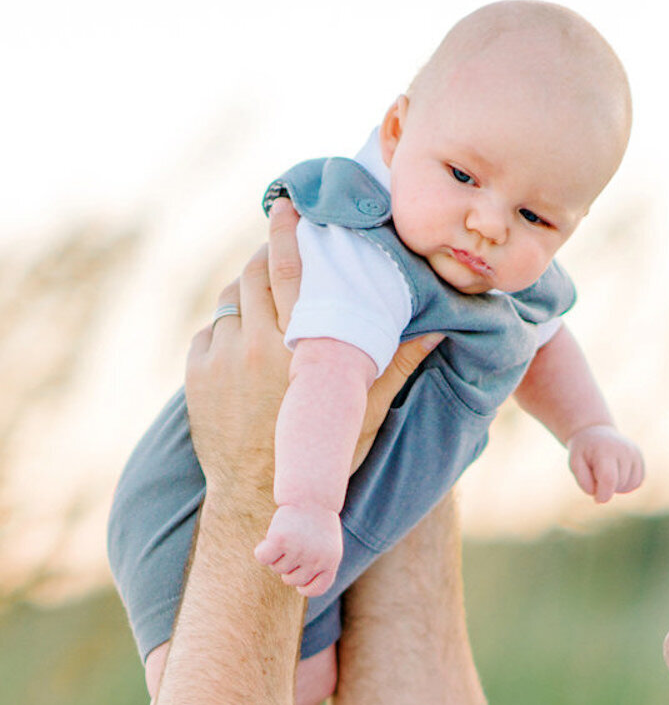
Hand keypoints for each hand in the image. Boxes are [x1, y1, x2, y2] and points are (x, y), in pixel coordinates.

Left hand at [184, 200, 441, 512]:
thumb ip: (395, 367)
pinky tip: (246, 342)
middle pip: (253, 273)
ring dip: (247, 292)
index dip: (286, 232)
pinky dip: (227, 329)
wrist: (257, 498)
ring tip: (266, 296)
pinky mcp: (197, 373)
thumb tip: (436, 330)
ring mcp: (220, 359)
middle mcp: (255, 346)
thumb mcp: (364, 415)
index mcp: (298, 348)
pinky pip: (210, 332)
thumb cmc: (318, 458)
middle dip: (265, 254)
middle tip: (281, 247)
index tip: (290, 206)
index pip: (287, 270)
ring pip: (231, 300)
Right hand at [254, 504, 342, 595]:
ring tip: (287, 536)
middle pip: (290, 580)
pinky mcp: (280, 540)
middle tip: (293, 546)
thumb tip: (301, 589)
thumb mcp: (328, 547)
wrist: (312, 497)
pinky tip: (269, 540)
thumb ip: (319, 567)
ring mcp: (298, 550)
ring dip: (277, 555)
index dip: (304, 587)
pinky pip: (263, 557)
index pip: (315, 589)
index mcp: (330, 563)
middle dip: (288, 567)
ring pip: (277, 568)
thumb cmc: (318, 523)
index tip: (299, 583)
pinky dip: (262, 551)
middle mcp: (316, 559)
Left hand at [567, 424, 643, 503]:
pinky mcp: (640, 459)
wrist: (595, 433)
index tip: (597, 499)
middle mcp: (624, 450)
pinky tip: (617, 474)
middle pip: (618, 484)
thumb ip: (583, 481)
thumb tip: (600, 498)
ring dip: (617, 487)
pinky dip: (626, 484)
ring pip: (630, 485)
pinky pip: (637, 483)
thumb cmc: (583, 451)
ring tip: (607, 473)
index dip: (603, 494)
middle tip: (597, 473)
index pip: (609, 479)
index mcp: (605, 450)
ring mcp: (635, 454)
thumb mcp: (574, 463)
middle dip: (606, 487)